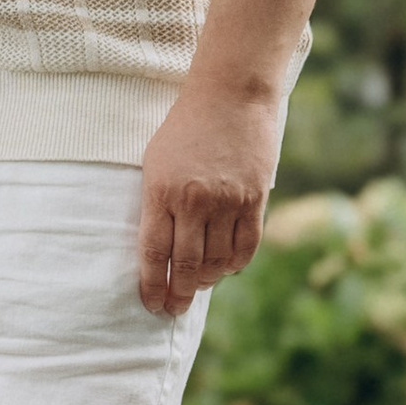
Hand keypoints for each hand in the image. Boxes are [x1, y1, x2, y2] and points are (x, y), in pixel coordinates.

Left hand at [137, 88, 279, 315]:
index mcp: (161, 192)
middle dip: (178, 294)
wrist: (230, 95)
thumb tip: (161, 251)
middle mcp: (194, 201)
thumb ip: (156, 204)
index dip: (151, 285)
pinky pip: (246, 246)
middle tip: (175, 308)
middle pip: (185, 265)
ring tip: (200, 283)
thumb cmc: (185, 128)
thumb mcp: (156, 162)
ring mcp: (227, 201)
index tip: (151, 304)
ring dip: (207, 279)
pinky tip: (225, 268)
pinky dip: (234, 264)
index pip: (153, 252)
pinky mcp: (254, 199)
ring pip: (217, 260)